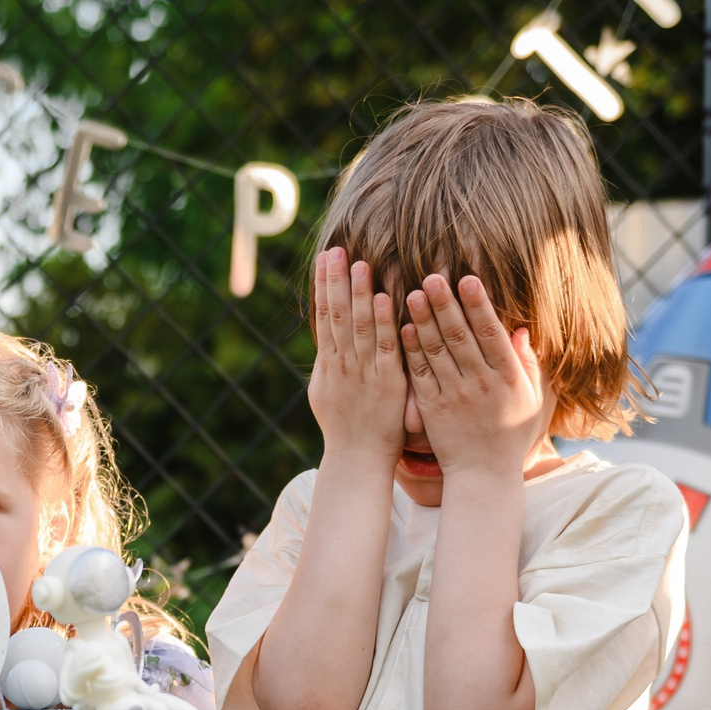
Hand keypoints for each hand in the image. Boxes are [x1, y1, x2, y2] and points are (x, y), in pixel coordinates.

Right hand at [306, 249, 407, 481]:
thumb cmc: (346, 431)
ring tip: (359, 263)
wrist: (357, 459)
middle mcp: (342, 364)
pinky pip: (386, 347)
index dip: (324, 286)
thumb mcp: (328, 395)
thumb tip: (327, 344)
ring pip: (359, 326)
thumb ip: (331, 366)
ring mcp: (363, 372)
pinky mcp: (386, 382)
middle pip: (337, 316)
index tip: (325, 259)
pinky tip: (385, 298)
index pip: (324, 317)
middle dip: (335, 281)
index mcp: (328, 365)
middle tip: (336, 249)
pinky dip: (385, 322)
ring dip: (359, 294)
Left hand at [401, 273, 551, 476]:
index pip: (491, 334)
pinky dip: (412, 351)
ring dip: (424, 321)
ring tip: (414, 293)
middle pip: (461, 337)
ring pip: (437, 352)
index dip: (479, 306)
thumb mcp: (530, 399)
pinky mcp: (432, 409)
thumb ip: (526, 363)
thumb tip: (519, 329)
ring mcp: (454, 396)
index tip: (468, 280)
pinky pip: (420, 375)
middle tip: (432, 276)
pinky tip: (402, 329)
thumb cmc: (510, 434)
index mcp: (508, 377)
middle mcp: (481, 383)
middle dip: (446, 305)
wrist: (484, 474)